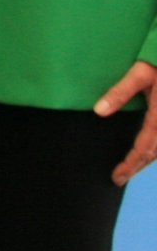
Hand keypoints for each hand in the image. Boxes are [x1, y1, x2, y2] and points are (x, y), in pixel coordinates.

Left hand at [94, 60, 156, 185]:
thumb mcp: (139, 73)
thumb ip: (119, 92)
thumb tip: (99, 111)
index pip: (144, 147)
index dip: (130, 164)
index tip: (117, 176)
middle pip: (154, 152)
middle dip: (137, 166)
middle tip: (119, 177)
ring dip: (146, 159)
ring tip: (130, 168)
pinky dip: (154, 148)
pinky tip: (145, 151)